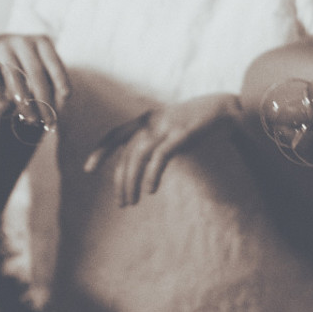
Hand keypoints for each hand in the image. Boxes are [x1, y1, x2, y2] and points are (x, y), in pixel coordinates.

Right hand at [0, 34, 69, 116]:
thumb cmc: (20, 65)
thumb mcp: (36, 69)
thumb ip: (48, 85)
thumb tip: (55, 111)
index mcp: (40, 42)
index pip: (53, 61)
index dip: (60, 78)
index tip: (66, 96)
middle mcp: (21, 41)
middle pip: (35, 72)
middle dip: (43, 99)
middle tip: (47, 120)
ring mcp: (1, 46)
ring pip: (14, 76)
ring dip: (24, 101)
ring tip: (30, 118)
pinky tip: (2, 107)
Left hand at [84, 93, 238, 206]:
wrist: (225, 109)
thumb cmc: (195, 123)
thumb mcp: (168, 129)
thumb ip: (152, 141)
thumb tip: (136, 164)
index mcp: (147, 119)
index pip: (116, 134)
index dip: (101, 150)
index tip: (88, 169)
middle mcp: (152, 121)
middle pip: (127, 153)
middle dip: (120, 180)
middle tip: (121, 203)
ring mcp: (166, 126)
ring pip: (138, 155)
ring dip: (132, 181)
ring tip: (131, 202)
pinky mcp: (182, 134)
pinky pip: (160, 156)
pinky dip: (152, 174)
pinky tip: (150, 190)